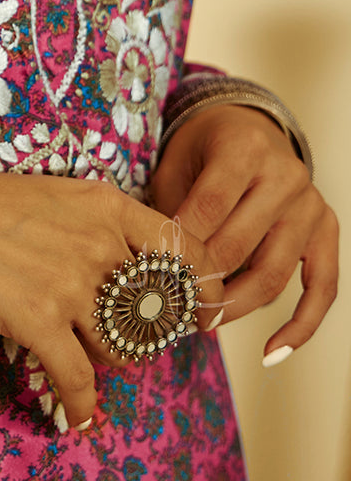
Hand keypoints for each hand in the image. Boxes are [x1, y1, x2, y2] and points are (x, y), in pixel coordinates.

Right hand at [0, 164, 224, 428]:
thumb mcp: (56, 197)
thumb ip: (99, 229)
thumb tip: (128, 273)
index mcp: (108, 207)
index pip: (184, 251)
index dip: (203, 288)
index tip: (204, 311)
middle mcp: (101, 245)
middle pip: (154, 309)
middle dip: (148, 334)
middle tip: (133, 344)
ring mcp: (72, 285)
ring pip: (122, 347)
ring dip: (108, 363)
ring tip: (87, 365)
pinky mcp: (41, 322)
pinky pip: (78, 380)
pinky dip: (81, 407)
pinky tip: (77, 421)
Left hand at [149, 105, 339, 361]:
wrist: (249, 128)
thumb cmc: (203, 149)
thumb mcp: (177, 161)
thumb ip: (170, 207)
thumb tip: (153, 271)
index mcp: (244, 148)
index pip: (209, 207)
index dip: (181, 246)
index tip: (153, 276)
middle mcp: (286, 175)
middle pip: (239, 245)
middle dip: (201, 284)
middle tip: (171, 311)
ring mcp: (311, 205)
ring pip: (274, 273)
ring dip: (236, 307)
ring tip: (202, 324)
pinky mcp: (327, 230)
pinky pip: (322, 288)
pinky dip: (300, 326)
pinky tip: (271, 352)